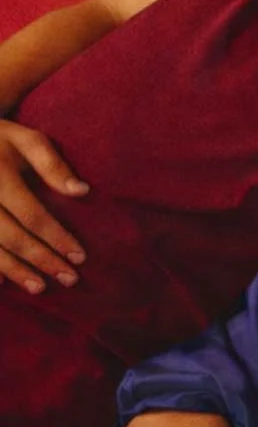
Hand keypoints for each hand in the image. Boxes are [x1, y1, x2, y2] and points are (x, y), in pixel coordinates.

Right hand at [0, 119, 86, 293]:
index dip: (56, 237)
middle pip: (10, 236)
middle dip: (40, 259)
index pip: (31, 214)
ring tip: (40, 287)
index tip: (80, 256)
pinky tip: (2, 283)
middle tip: (69, 279)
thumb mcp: (25, 139)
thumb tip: (82, 191)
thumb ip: (52, 164)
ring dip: (13, 270)